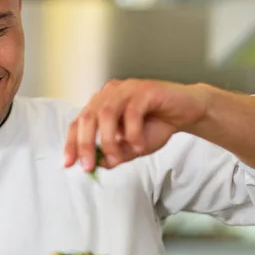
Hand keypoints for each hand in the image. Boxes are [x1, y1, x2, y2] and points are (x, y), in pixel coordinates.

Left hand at [64, 79, 209, 170]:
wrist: (187, 112)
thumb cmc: (156, 126)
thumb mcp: (132, 147)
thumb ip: (114, 155)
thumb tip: (96, 164)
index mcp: (101, 105)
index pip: (78, 123)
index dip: (71, 143)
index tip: (68, 163)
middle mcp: (109, 94)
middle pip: (87, 117)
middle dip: (85, 144)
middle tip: (87, 165)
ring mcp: (126, 89)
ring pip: (106, 113)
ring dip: (108, 140)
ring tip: (117, 157)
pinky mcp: (145, 90)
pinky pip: (132, 112)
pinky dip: (133, 133)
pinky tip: (139, 145)